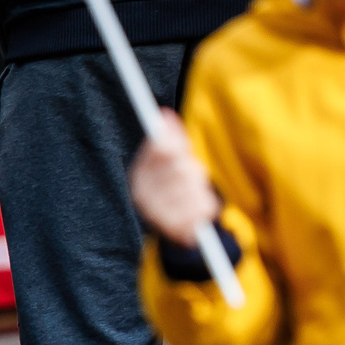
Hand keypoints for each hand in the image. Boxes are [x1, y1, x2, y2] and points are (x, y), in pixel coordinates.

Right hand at [130, 108, 221, 248]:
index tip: (181, 145)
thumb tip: (164, 115)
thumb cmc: (165, 186)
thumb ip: (166, 139)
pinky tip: (195, 205)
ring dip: (198, 185)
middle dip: (190, 168)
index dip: (176, 144)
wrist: (167, 227)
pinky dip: (206, 202)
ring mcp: (161, 216)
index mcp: (137, 179)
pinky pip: (206, 205)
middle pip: (182, 168)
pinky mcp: (181, 230)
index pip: (161, 150)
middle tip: (188, 172)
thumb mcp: (161, 162)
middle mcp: (144, 199)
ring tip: (190, 191)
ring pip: (196, 185)